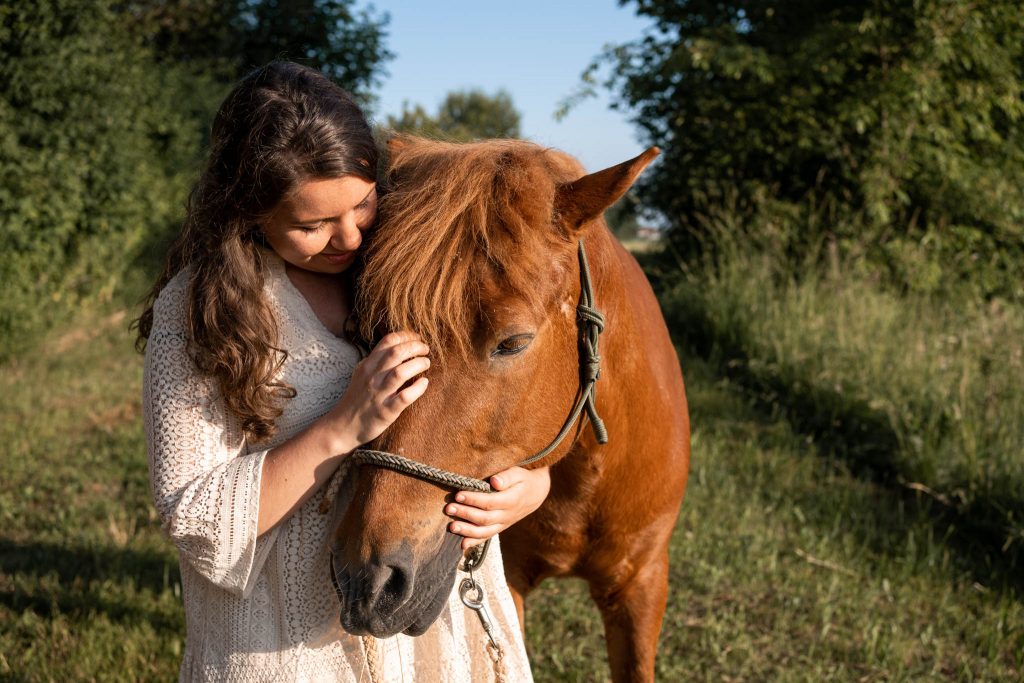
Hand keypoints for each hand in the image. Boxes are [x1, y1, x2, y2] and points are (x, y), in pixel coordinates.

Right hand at [329, 331, 429, 447]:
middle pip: (396, 352)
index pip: (388, 341)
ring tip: (426, 363)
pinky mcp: (386, 412)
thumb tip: (396, 347)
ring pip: (401, 372)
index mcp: (367, 366)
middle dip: (415, 347)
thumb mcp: (361, 374)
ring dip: (418, 364)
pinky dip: (418, 388)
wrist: (342, 427)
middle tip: (425, 350)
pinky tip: (424, 383)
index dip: (406, 336)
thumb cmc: (356, 399)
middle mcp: (372, 377)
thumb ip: (376, 361)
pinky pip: (405, 397)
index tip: (417, 338)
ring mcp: (379, 394)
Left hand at [446, 466, 551, 549]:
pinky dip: (475, 542)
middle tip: (449, 509)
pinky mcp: (500, 528)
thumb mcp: (518, 473)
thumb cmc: (523, 480)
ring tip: (451, 527)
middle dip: (465, 514)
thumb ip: (506, 477)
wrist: (536, 494)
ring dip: (467, 530)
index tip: (458, 495)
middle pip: (484, 518)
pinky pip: (487, 537)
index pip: (490, 502)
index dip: (473, 500)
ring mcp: (504, 523)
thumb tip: (494, 482)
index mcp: (511, 500)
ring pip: (485, 531)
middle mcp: (507, 515)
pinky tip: (462, 545)